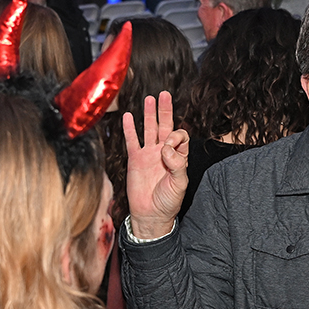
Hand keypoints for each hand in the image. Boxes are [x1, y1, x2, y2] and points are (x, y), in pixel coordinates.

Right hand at [124, 91, 189, 239]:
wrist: (150, 214)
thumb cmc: (168, 202)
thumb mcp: (180, 184)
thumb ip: (177, 164)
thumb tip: (167, 148)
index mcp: (178, 157)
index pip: (179, 136)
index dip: (176, 135)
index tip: (169, 145)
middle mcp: (164, 153)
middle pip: (165, 126)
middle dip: (165, 111)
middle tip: (164, 94)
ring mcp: (148, 155)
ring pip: (149, 129)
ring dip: (150, 114)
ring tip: (150, 99)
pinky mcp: (135, 160)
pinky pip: (132, 140)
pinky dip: (129, 128)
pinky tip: (128, 116)